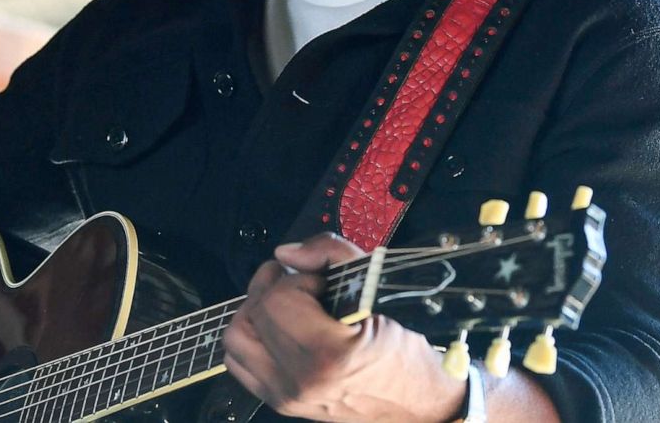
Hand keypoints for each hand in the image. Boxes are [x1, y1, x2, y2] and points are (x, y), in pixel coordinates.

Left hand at [223, 233, 466, 422]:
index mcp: (327, 357)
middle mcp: (299, 383)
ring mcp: (286, 397)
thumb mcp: (382, 292)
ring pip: (237, 339)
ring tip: (288, 301)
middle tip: (303, 282)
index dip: (299, 278)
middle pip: (253, 314)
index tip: (323, 281)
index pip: (279, 299)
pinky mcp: (282, 403)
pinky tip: (282, 327)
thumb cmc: (409, 357)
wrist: (421, 409)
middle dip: (276, 287)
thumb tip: (289, 253)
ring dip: (258, 311)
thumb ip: (333, 256)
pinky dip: (255, 338)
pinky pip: (242, 363)